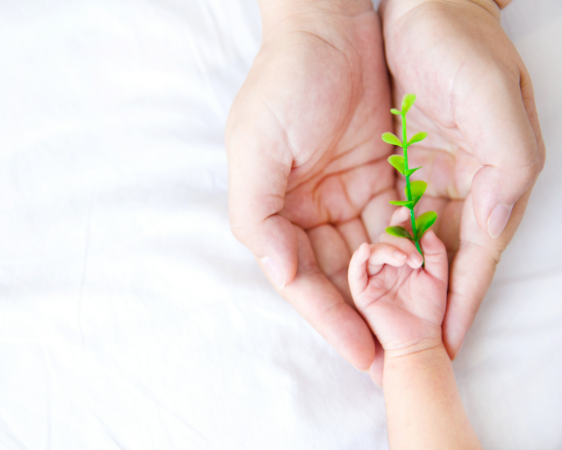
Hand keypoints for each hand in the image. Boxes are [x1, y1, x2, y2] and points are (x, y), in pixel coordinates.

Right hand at [226, 1, 393, 369]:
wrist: (331, 27)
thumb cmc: (286, 83)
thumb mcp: (256, 148)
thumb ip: (258, 216)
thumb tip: (279, 272)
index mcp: (275, 212)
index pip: (302, 278)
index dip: (330, 317)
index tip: (360, 352)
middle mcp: (309, 212)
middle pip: (338, 278)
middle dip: (364, 319)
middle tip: (393, 359)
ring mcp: (345, 197)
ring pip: (370, 259)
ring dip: (391, 295)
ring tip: (417, 333)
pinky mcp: (379, 178)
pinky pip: (397, 224)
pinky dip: (411, 254)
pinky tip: (430, 283)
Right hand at [348, 228, 448, 355]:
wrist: (420, 343)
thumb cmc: (429, 312)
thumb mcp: (439, 278)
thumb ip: (436, 254)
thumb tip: (428, 232)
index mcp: (403, 259)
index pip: (398, 233)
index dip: (402, 220)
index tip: (409, 209)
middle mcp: (386, 265)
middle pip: (385, 239)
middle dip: (399, 237)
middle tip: (414, 246)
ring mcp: (373, 277)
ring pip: (372, 252)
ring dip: (388, 250)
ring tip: (407, 260)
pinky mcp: (362, 292)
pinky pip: (356, 271)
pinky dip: (359, 259)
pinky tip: (366, 249)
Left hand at [380, 0, 544, 357]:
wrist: (415, 3)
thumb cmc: (459, 47)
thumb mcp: (494, 106)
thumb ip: (508, 173)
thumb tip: (494, 228)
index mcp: (492, 180)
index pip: (474, 258)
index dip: (460, 303)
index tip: (442, 344)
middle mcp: (459, 186)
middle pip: (440, 261)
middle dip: (422, 304)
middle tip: (399, 347)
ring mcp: (424, 176)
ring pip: (409, 245)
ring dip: (396, 284)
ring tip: (378, 324)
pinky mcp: (393, 163)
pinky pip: (383, 216)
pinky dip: (376, 247)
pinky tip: (363, 274)